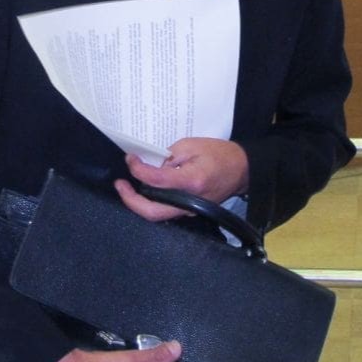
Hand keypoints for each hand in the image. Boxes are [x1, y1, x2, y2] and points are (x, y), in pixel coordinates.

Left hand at [116, 138, 248, 220]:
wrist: (242, 170)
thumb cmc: (219, 154)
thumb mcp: (191, 145)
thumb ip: (168, 157)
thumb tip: (150, 168)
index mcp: (191, 181)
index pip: (156, 181)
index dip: (138, 170)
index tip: (130, 159)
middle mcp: (189, 202)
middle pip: (152, 212)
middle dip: (130, 199)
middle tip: (120, 184)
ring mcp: (189, 211)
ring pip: (156, 215)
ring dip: (138, 203)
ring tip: (127, 187)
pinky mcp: (189, 211)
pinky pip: (165, 211)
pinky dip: (150, 203)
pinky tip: (143, 190)